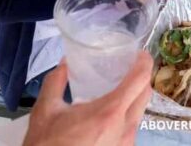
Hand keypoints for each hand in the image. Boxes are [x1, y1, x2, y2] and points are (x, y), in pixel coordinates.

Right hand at [23, 53, 152, 145]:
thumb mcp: (45, 112)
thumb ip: (56, 82)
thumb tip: (65, 63)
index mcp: (110, 112)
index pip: (141, 78)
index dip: (144, 61)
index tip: (138, 54)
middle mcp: (125, 128)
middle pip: (145, 93)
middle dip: (140, 77)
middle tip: (128, 68)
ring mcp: (126, 143)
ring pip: (140, 111)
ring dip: (134, 98)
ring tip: (117, 90)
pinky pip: (133, 127)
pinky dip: (127, 116)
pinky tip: (110, 115)